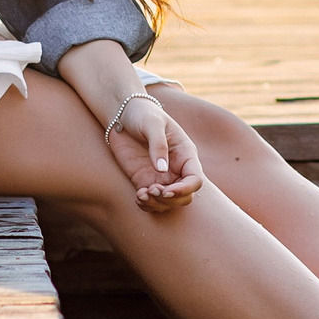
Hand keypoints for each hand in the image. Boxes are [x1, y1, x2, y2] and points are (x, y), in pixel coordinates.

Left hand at [105, 95, 203, 212]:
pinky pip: (151, 201)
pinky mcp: (144, 181)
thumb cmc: (143, 114)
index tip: (167, 190)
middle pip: (184, 196)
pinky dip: (146, 204)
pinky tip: (138, 196)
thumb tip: (162, 169)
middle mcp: (176, 169)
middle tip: (152, 191)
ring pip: (168, 203)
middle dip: (170, 200)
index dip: (185, 189)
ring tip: (142, 194)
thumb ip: (158, 145)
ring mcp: (161, 177)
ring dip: (157, 204)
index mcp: (185, 155)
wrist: (123, 115)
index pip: (195, 179)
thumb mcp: (152, 123)